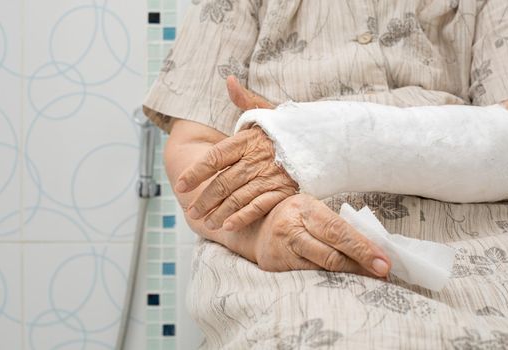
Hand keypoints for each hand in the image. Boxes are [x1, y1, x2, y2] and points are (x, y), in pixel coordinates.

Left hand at [175, 76, 297, 230]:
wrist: (326, 140)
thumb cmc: (291, 128)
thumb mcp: (269, 111)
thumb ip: (245, 101)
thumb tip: (229, 80)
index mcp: (248, 139)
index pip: (215, 157)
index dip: (196, 172)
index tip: (181, 185)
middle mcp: (256, 159)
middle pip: (223, 182)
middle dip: (204, 199)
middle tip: (191, 212)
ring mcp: (270, 176)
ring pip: (238, 197)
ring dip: (219, 212)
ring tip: (206, 222)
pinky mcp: (284, 190)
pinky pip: (260, 206)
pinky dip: (243, 216)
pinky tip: (229, 226)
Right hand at [228, 193, 390, 275]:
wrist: (253, 227)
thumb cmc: (292, 216)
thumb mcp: (311, 210)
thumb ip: (335, 225)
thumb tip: (372, 246)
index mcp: (305, 209)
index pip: (339, 230)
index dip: (363, 248)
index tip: (383, 262)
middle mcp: (291, 229)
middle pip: (331, 254)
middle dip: (360, 266)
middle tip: (382, 274)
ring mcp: (281, 251)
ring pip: (321, 270)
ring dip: (348, 277)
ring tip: (367, 280)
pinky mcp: (275, 269)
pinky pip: (308, 278)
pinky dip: (329, 283)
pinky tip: (343, 284)